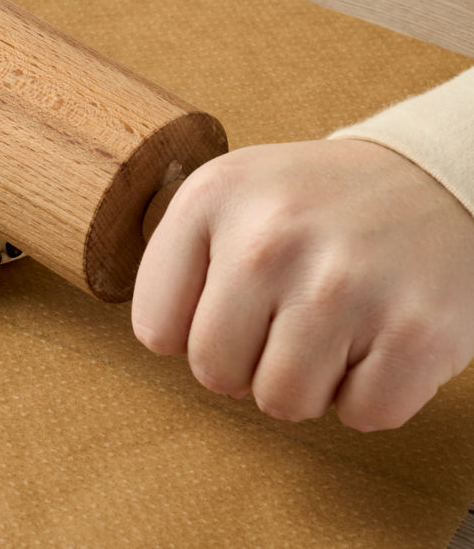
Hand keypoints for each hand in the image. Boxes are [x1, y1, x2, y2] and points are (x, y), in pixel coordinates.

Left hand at [133, 139, 473, 430]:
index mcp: (212, 198)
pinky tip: (378, 336)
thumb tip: (161, 343)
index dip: (192, 331)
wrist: (437, 178)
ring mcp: (344, 285)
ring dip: (308, 382)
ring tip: (332, 326)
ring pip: (283, 402)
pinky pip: (363, 415)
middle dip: (247, 364)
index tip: (228, 305)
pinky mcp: (416, 331)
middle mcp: (270, 237)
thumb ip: (177, 262)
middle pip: (215, 372)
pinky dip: (371, 393)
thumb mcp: (229, 194)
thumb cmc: (317, 204)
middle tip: (285, 321)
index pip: (156, 329)